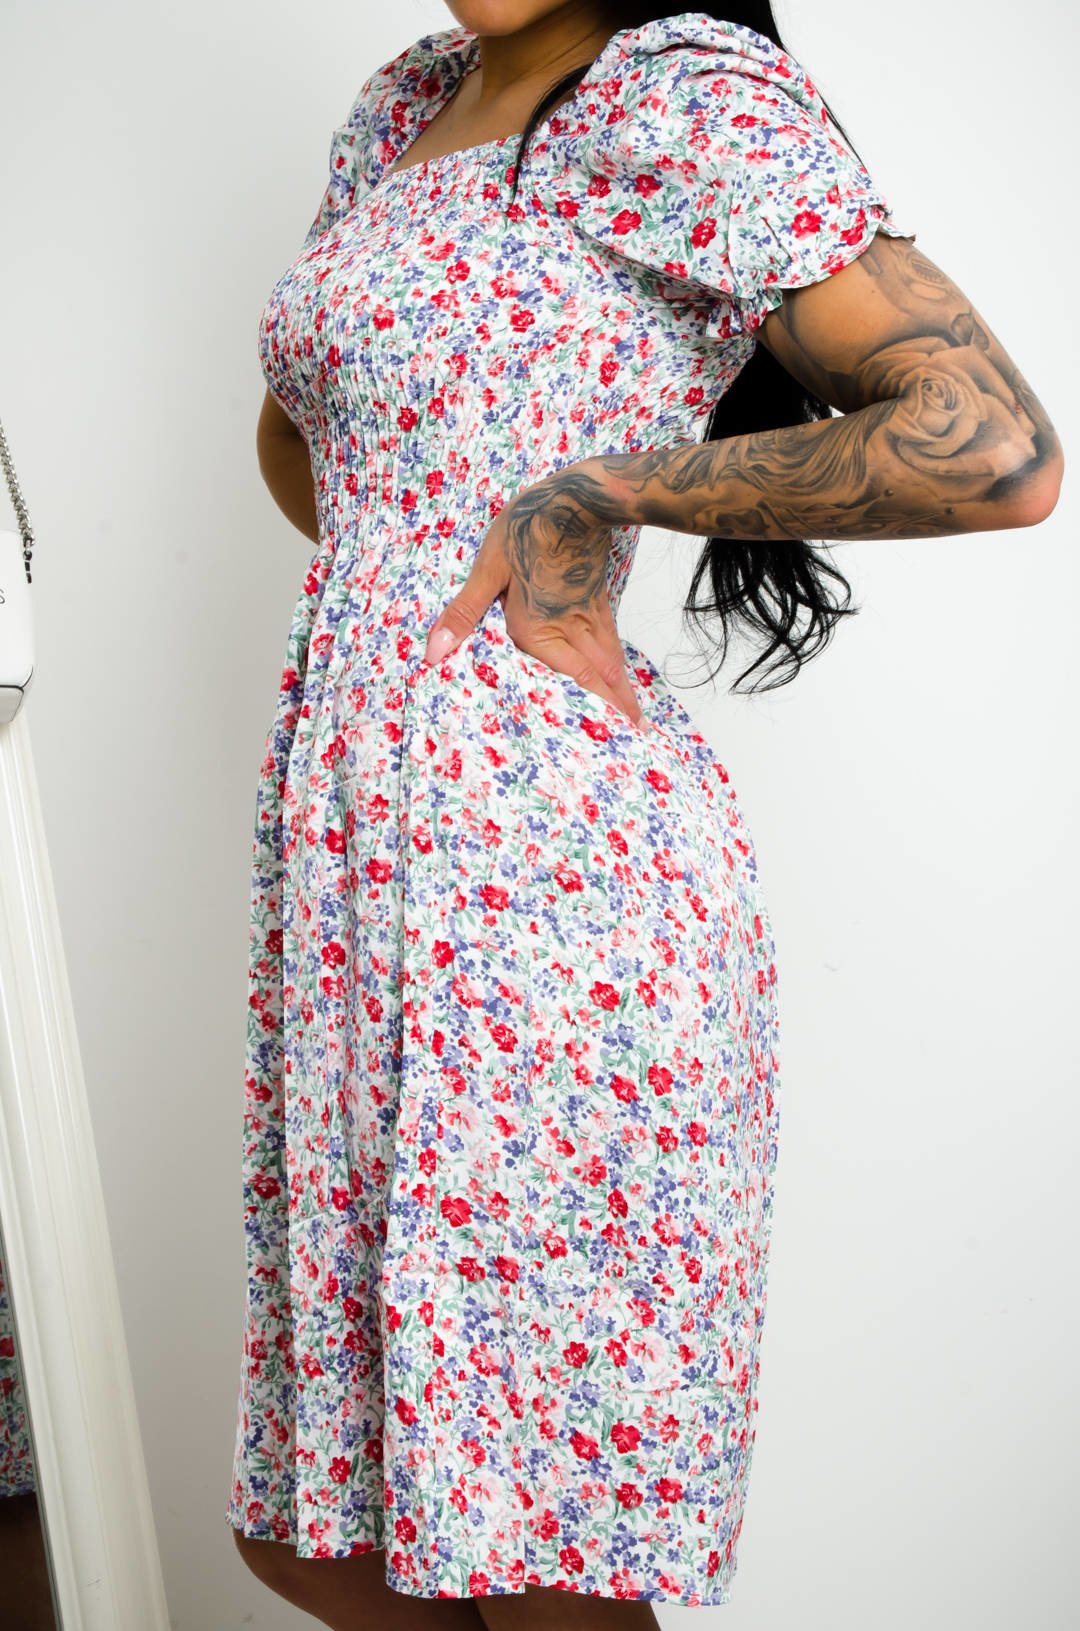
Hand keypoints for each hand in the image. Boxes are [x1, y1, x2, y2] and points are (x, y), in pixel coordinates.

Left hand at [422, 458, 645, 725]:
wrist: (577, 497)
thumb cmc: (528, 528)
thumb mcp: (488, 568)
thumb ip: (464, 613)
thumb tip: (434, 653)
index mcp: (536, 630)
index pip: (560, 684)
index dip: (580, 715)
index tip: (602, 742)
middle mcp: (567, 630)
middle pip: (597, 681)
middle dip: (614, 712)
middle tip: (633, 738)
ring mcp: (588, 615)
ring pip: (610, 663)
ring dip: (622, 692)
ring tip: (635, 716)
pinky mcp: (598, 598)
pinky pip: (612, 641)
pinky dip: (619, 662)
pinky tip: (620, 667)